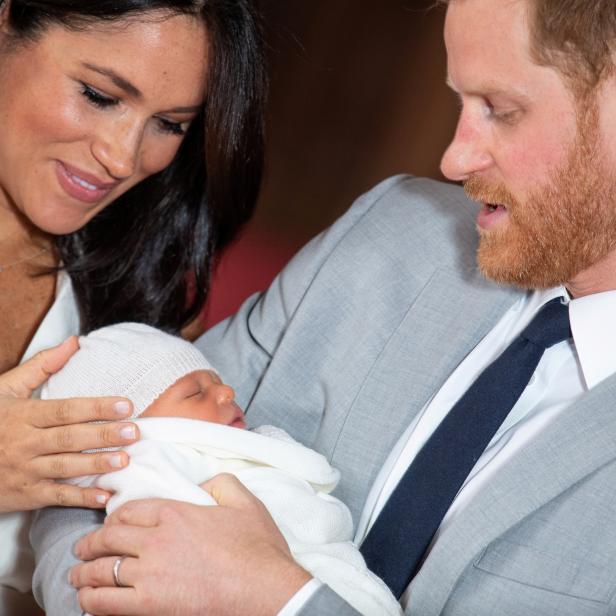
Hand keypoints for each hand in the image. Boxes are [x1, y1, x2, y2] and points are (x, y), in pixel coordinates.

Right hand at [0, 336, 138, 511]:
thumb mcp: (6, 389)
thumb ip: (42, 366)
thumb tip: (74, 342)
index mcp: (23, 416)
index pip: (66, 410)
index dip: (96, 407)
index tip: (126, 405)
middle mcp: (24, 443)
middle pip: (69, 438)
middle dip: (104, 435)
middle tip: (134, 432)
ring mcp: (24, 470)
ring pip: (65, 467)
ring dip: (96, 465)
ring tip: (125, 460)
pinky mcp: (24, 495)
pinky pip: (55, 496)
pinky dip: (79, 497)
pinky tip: (104, 494)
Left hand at [71, 474, 311, 615]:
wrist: (266, 591)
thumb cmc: (258, 549)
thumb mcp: (245, 502)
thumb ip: (221, 483)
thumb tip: (205, 482)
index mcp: (176, 513)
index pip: (129, 510)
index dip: (114, 517)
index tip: (110, 524)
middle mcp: (156, 540)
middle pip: (108, 539)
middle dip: (90, 544)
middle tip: (82, 550)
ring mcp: (150, 575)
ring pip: (101, 571)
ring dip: (84, 574)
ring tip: (78, 577)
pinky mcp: (149, 606)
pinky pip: (106, 603)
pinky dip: (92, 601)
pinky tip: (90, 601)